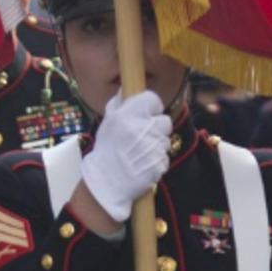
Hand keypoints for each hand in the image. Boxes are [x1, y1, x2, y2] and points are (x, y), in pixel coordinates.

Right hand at [80, 91, 170, 222]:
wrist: (106, 182)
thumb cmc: (106, 150)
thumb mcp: (107, 123)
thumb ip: (118, 104)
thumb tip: (125, 89)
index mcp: (128, 115)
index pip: (153, 99)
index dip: (150, 107)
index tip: (145, 114)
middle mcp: (143, 129)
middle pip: (164, 120)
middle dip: (156, 127)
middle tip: (142, 136)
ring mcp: (153, 147)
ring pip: (165, 139)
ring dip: (156, 144)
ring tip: (139, 152)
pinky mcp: (159, 163)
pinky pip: (164, 156)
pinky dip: (156, 160)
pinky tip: (143, 163)